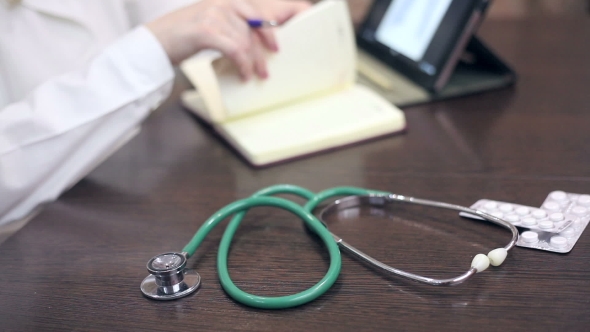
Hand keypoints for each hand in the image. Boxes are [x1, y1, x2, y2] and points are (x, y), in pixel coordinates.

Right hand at [146, 0, 310, 79]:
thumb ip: (234, 29)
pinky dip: (241, 63)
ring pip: (245, 40)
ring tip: (252, 75)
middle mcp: (223, 4)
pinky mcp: (206, 30)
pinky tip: (241, 74)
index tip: (305, 16)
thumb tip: (256, 45)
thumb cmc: (185, 36)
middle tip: (269, 67)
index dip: (287, 10)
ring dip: (252, 62)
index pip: (260, 7)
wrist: (156, 41)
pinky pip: (234, 48)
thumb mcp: (213, 26)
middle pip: (256, 26)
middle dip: (265, 48)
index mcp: (228, 2)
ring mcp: (214, 14)